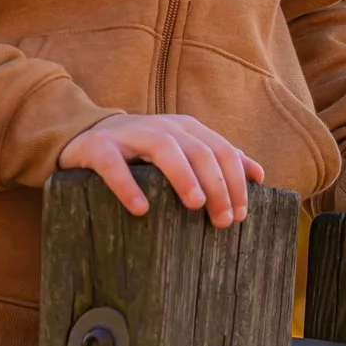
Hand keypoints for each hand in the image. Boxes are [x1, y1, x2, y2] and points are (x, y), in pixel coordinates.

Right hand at [60, 114, 264, 227]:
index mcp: (185, 128)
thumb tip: (258, 174)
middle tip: (224, 219)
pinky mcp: (99, 147)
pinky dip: (128, 186)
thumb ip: (218, 159)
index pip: (220, 150)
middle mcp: (161, 126)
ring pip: (163, 148)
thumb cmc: (142, 151)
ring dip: (183, 175)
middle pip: (198, 150)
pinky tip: (141, 209)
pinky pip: (114, 165)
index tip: (242, 213)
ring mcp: (129, 134)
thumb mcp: (183, 150)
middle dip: (217, 184)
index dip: (235, 180)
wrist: (87, 134)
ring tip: (195, 204)